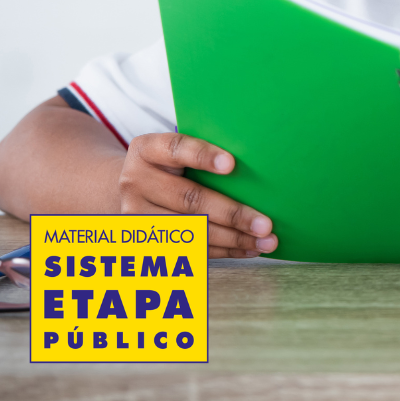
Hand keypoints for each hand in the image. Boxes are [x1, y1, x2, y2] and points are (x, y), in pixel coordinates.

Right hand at [116, 133, 277, 259]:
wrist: (134, 185)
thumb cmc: (171, 163)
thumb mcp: (180, 149)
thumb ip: (206, 152)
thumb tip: (257, 163)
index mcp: (146, 150)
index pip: (176, 149)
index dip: (203, 156)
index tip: (231, 164)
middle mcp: (135, 182)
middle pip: (188, 199)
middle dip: (231, 214)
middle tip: (265, 224)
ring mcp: (137, 215)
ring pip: (190, 231)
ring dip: (232, 239)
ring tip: (265, 242)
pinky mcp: (145, 241)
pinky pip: (188, 250)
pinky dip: (223, 251)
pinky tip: (248, 249)